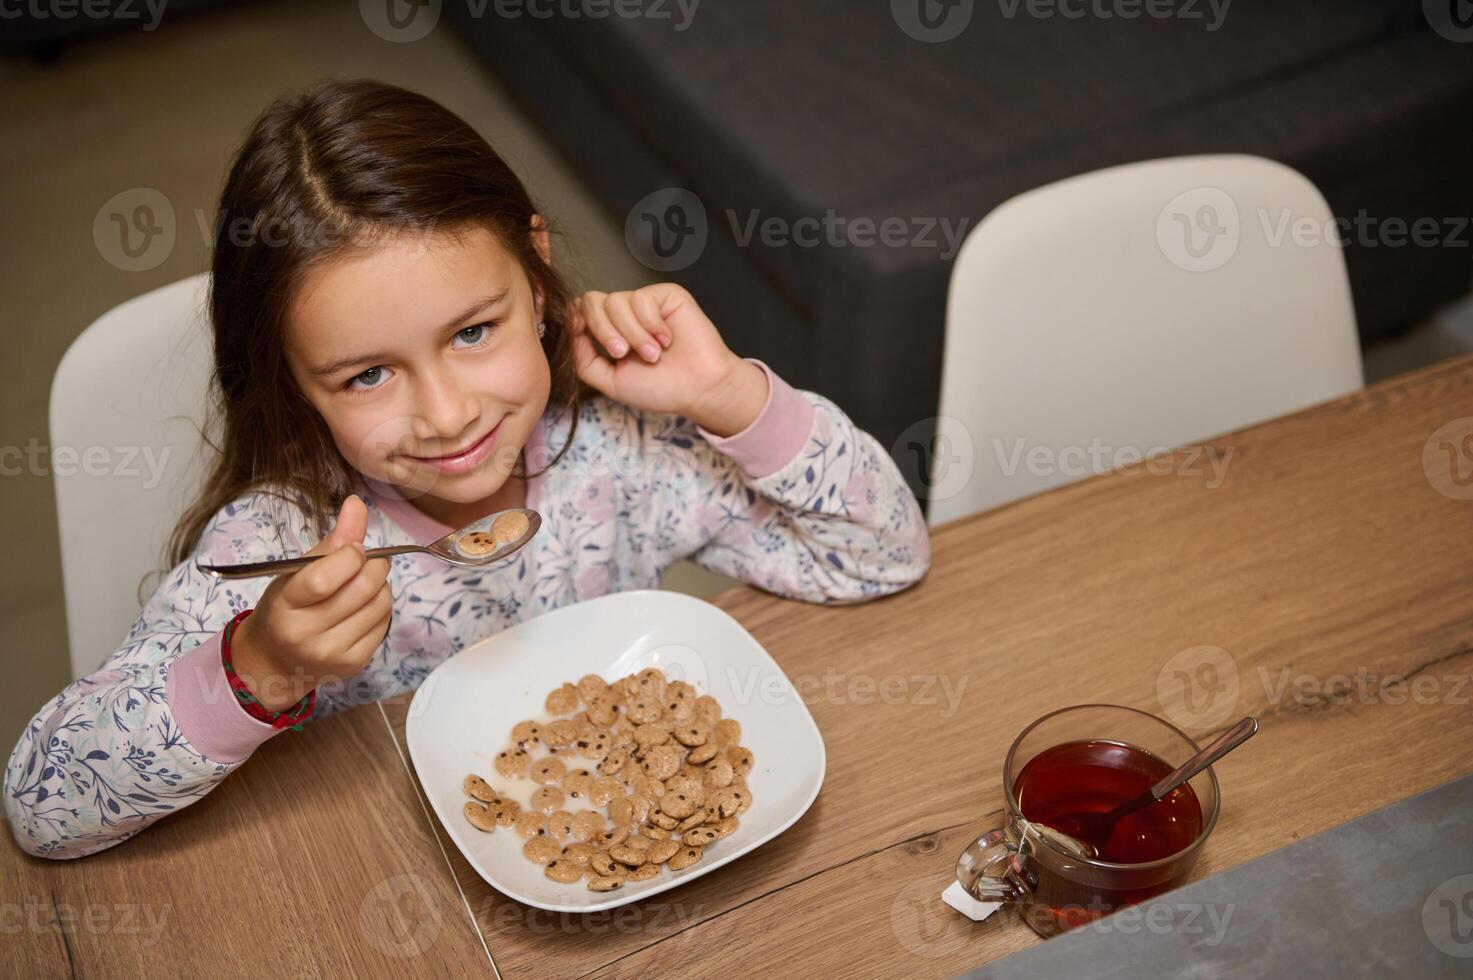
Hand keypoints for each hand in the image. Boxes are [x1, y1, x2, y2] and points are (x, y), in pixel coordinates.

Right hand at [229, 494, 392, 711]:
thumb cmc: (285, 608)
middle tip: (367, 560)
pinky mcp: (355, 662)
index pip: (324, 578)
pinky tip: (364, 604)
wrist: (276, 661)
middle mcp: (307, 634)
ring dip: (380, 584)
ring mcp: (333, 652)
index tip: (354, 548)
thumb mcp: (294, 573)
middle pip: (362, 589)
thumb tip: (357, 503)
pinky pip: (385, 622)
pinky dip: (381, 605)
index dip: (350, 555)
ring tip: (364, 581)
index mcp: (286, 606)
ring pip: (380, 604)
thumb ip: (330, 541)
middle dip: (374, 565)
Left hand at [569, 283, 768, 435]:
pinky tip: (667, 339)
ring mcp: (644, 303)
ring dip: (633, 334)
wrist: (698, 389)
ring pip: (616, 302)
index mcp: (609, 331)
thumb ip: (583, 358)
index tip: (594, 345)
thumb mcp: (610, 380)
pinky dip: (652, 325)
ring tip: (653, 354)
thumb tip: (570, 328)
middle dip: (604, 331)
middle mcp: (624, 313)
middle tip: (624, 354)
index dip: (579, 324)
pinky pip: (642, 299)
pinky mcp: (665, 295)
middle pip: (592, 301)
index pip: (580, 311)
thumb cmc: (660, 388)